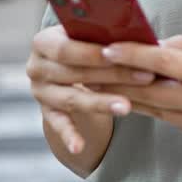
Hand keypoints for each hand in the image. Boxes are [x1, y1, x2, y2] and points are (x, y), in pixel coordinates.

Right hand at [26, 25, 155, 153]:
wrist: (66, 63)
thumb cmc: (85, 42)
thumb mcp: (87, 34)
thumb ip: (103, 34)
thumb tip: (140, 39)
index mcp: (43, 41)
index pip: (65, 48)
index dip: (91, 52)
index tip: (120, 53)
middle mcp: (36, 67)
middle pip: (74, 73)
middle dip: (112, 74)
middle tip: (145, 76)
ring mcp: (40, 92)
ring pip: (72, 99)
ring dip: (101, 103)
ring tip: (126, 107)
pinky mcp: (47, 112)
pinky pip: (59, 125)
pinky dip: (69, 136)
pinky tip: (79, 147)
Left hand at [100, 35, 181, 147]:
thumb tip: (154, 45)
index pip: (163, 62)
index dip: (132, 55)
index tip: (108, 49)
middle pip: (150, 92)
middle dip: (117, 82)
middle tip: (89, 74)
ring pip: (155, 110)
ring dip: (128, 98)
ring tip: (101, 87)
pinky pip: (170, 121)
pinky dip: (154, 110)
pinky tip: (136, 101)